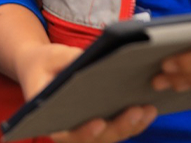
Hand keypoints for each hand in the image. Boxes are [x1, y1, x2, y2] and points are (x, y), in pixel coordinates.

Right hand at [16, 42, 157, 142]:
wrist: (42, 68)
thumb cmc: (44, 62)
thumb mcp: (51, 56)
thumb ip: (68, 59)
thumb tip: (91, 59)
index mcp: (49, 117)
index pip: (64, 134)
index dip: (83, 133)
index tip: (99, 123)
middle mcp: (68, 129)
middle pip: (95, 139)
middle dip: (118, 127)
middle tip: (136, 111)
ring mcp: (85, 128)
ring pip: (110, 137)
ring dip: (130, 127)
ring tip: (147, 110)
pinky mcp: (99, 123)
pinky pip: (117, 128)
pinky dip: (134, 123)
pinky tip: (149, 109)